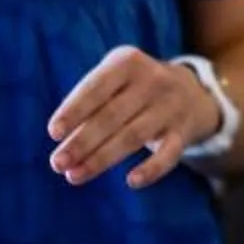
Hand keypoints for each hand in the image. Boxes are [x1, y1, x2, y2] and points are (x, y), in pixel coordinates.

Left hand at [46, 46, 226, 186]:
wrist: (190, 91)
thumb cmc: (132, 88)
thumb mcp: (114, 79)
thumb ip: (89, 101)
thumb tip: (62, 139)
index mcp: (128, 62)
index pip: (97, 87)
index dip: (75, 110)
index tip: (53, 133)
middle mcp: (152, 81)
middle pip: (112, 116)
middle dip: (82, 141)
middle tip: (57, 163)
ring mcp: (170, 107)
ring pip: (133, 136)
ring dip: (101, 159)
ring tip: (74, 176)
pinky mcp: (182, 133)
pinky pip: (168, 155)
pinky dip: (151, 169)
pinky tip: (131, 182)